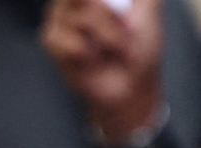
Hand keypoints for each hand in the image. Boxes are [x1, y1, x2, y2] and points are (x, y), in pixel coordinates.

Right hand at [40, 0, 163, 141]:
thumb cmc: (139, 48)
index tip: (117, 16)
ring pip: (81, 17)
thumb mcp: (149, 10)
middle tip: (126, 34)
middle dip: (113, 19)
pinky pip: (65, 39)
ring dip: (107, 38)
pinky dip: (86, 52)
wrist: (132, 85)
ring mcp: (59, 15)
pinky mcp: (51, 39)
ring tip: (113, 50)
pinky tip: (92, 59)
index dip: (99, 4)